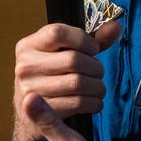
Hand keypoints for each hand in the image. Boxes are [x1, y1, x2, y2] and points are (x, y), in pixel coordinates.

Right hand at [13, 20, 120, 140]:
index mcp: (28, 46)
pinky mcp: (39, 114)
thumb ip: (93, 39)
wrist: (33, 111)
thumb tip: (115, 27)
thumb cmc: (54, 74)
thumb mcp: (68, 52)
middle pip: (73, 60)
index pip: (58, 33)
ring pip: (77, 83)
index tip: (93, 49)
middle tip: (98, 72)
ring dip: (97, 86)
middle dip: (95, 67)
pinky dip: (94, 102)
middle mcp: (25, 66)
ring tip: (98, 87)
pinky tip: (95, 101)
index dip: (84, 39)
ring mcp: (30, 90)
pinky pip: (77, 103)